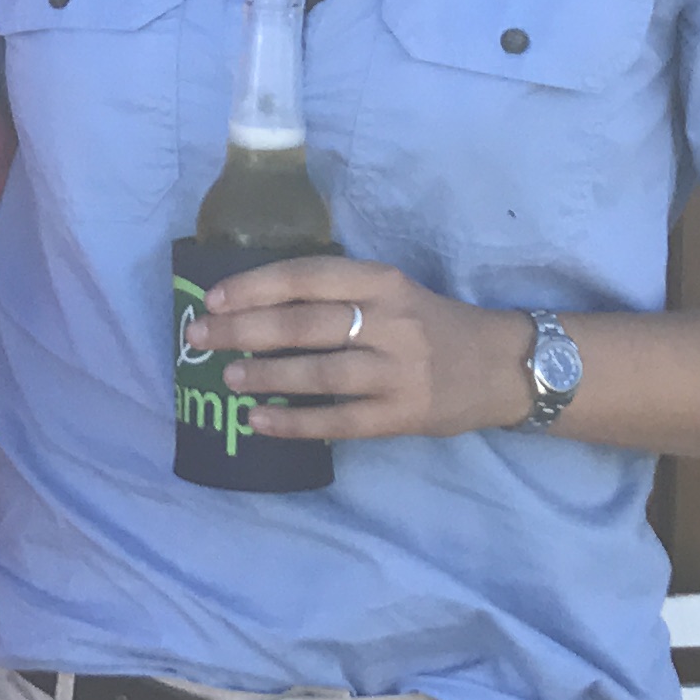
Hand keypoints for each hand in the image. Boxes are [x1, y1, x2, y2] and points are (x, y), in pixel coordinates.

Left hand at [181, 256, 529, 444]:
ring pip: (320, 372)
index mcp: (382, 282)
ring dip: (266, 375)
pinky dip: (295, 422)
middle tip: (199, 338)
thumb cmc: (431, 325)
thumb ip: (337, 295)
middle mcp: (390, 322)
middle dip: (244, 330)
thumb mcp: (392, 292)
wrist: (500, 367)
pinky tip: (259, 422)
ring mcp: (398, 371)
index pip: (307, 277)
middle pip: (305, 324)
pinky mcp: (403, 414)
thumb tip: (255, 306)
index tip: (213, 298)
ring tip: (228, 378)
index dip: (256, 286)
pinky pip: (340, 421)